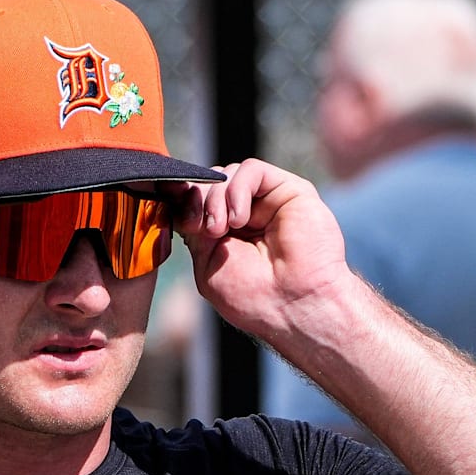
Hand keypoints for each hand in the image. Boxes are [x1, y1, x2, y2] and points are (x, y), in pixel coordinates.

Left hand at [168, 159, 350, 339]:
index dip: (182, 201)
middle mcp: (247, 213)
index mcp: (225, 232)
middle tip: (202, 230)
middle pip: (208, 183)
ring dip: (214, 199)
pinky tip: (239, 218)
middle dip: (196, 201)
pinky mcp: (289, 190)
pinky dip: (236, 189)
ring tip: (221, 230)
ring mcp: (267, 201)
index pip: (195, 199)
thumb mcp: (206, 263)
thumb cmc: (252, 297)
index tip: (183, 221)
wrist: (293, 305)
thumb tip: (184, 197)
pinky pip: (251, 169)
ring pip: (227, 174)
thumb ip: (194, 229)